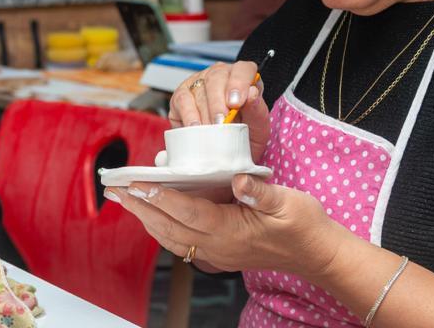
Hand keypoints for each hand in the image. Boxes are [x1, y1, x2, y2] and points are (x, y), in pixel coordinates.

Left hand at [107, 174, 348, 279]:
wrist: (318, 253)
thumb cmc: (305, 225)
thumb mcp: (288, 202)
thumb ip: (261, 192)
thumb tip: (240, 179)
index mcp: (232, 231)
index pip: (188, 213)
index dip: (161, 197)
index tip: (139, 184)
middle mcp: (218, 246)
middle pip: (169, 228)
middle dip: (140, 207)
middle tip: (115, 188)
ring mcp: (218, 252)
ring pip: (171, 237)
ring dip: (146, 217)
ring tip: (125, 198)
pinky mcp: (220, 251)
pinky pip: (182, 241)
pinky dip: (163, 226)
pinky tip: (154, 213)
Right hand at [170, 61, 269, 162]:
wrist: (228, 154)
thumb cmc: (245, 135)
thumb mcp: (258, 128)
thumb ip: (257, 111)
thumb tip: (252, 94)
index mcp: (243, 78)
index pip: (243, 69)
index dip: (239, 82)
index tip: (236, 103)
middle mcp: (220, 75)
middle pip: (216, 77)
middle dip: (218, 102)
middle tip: (221, 122)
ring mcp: (199, 83)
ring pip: (199, 89)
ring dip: (205, 113)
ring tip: (211, 131)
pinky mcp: (182, 96)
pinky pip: (183, 101)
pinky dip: (190, 116)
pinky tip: (196, 127)